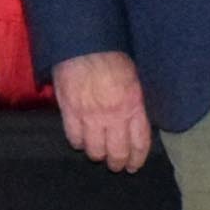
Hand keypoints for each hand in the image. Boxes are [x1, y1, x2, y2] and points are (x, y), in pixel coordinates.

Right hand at [52, 51, 152, 173]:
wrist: (84, 43)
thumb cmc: (111, 54)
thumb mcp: (133, 77)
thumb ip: (134, 102)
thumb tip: (134, 121)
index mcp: (133, 105)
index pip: (139, 142)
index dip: (137, 159)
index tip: (134, 166)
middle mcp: (114, 115)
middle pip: (117, 152)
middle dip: (117, 163)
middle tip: (115, 165)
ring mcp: (90, 116)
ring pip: (95, 150)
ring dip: (97, 155)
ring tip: (97, 153)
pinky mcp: (70, 112)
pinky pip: (74, 138)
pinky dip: (78, 143)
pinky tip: (80, 140)